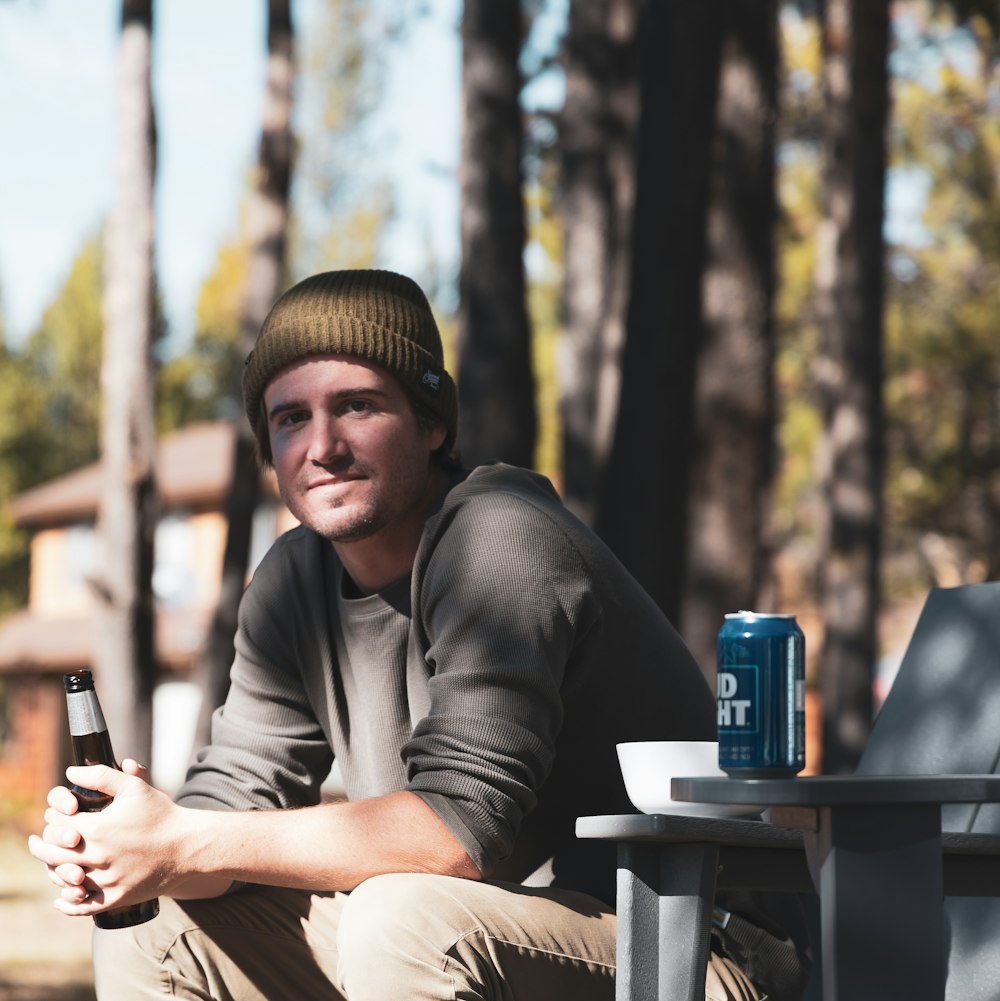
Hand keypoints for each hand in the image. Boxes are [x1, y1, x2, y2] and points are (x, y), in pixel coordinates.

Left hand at [27, 759, 182, 915]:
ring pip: (64, 878)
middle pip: (52, 853)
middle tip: (37, 840)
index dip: (54, 814)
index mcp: (96, 829)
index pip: (57, 823)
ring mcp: (105, 881)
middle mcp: (96, 858)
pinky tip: (63, 896)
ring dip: (53, 869)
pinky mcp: (115, 898)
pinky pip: (82, 907)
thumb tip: (71, 771)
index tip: (60, 811)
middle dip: (42, 844)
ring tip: (51, 862)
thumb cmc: (161, 814)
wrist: (188, 845)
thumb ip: (100, 775)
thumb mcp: (134, 787)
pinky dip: (67, 903)